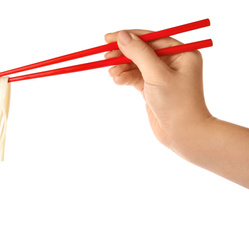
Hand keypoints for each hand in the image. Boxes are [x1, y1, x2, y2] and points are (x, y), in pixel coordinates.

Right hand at [104, 30, 211, 148]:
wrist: (183, 134)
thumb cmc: (177, 104)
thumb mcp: (156, 75)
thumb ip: (139, 54)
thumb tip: (122, 36)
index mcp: (182, 53)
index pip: (151, 38)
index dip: (129, 37)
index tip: (109, 39)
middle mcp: (173, 62)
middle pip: (142, 51)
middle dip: (124, 54)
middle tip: (105, 56)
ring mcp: (163, 76)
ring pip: (137, 65)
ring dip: (123, 68)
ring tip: (112, 74)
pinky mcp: (153, 88)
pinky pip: (136, 78)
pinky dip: (126, 78)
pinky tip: (117, 80)